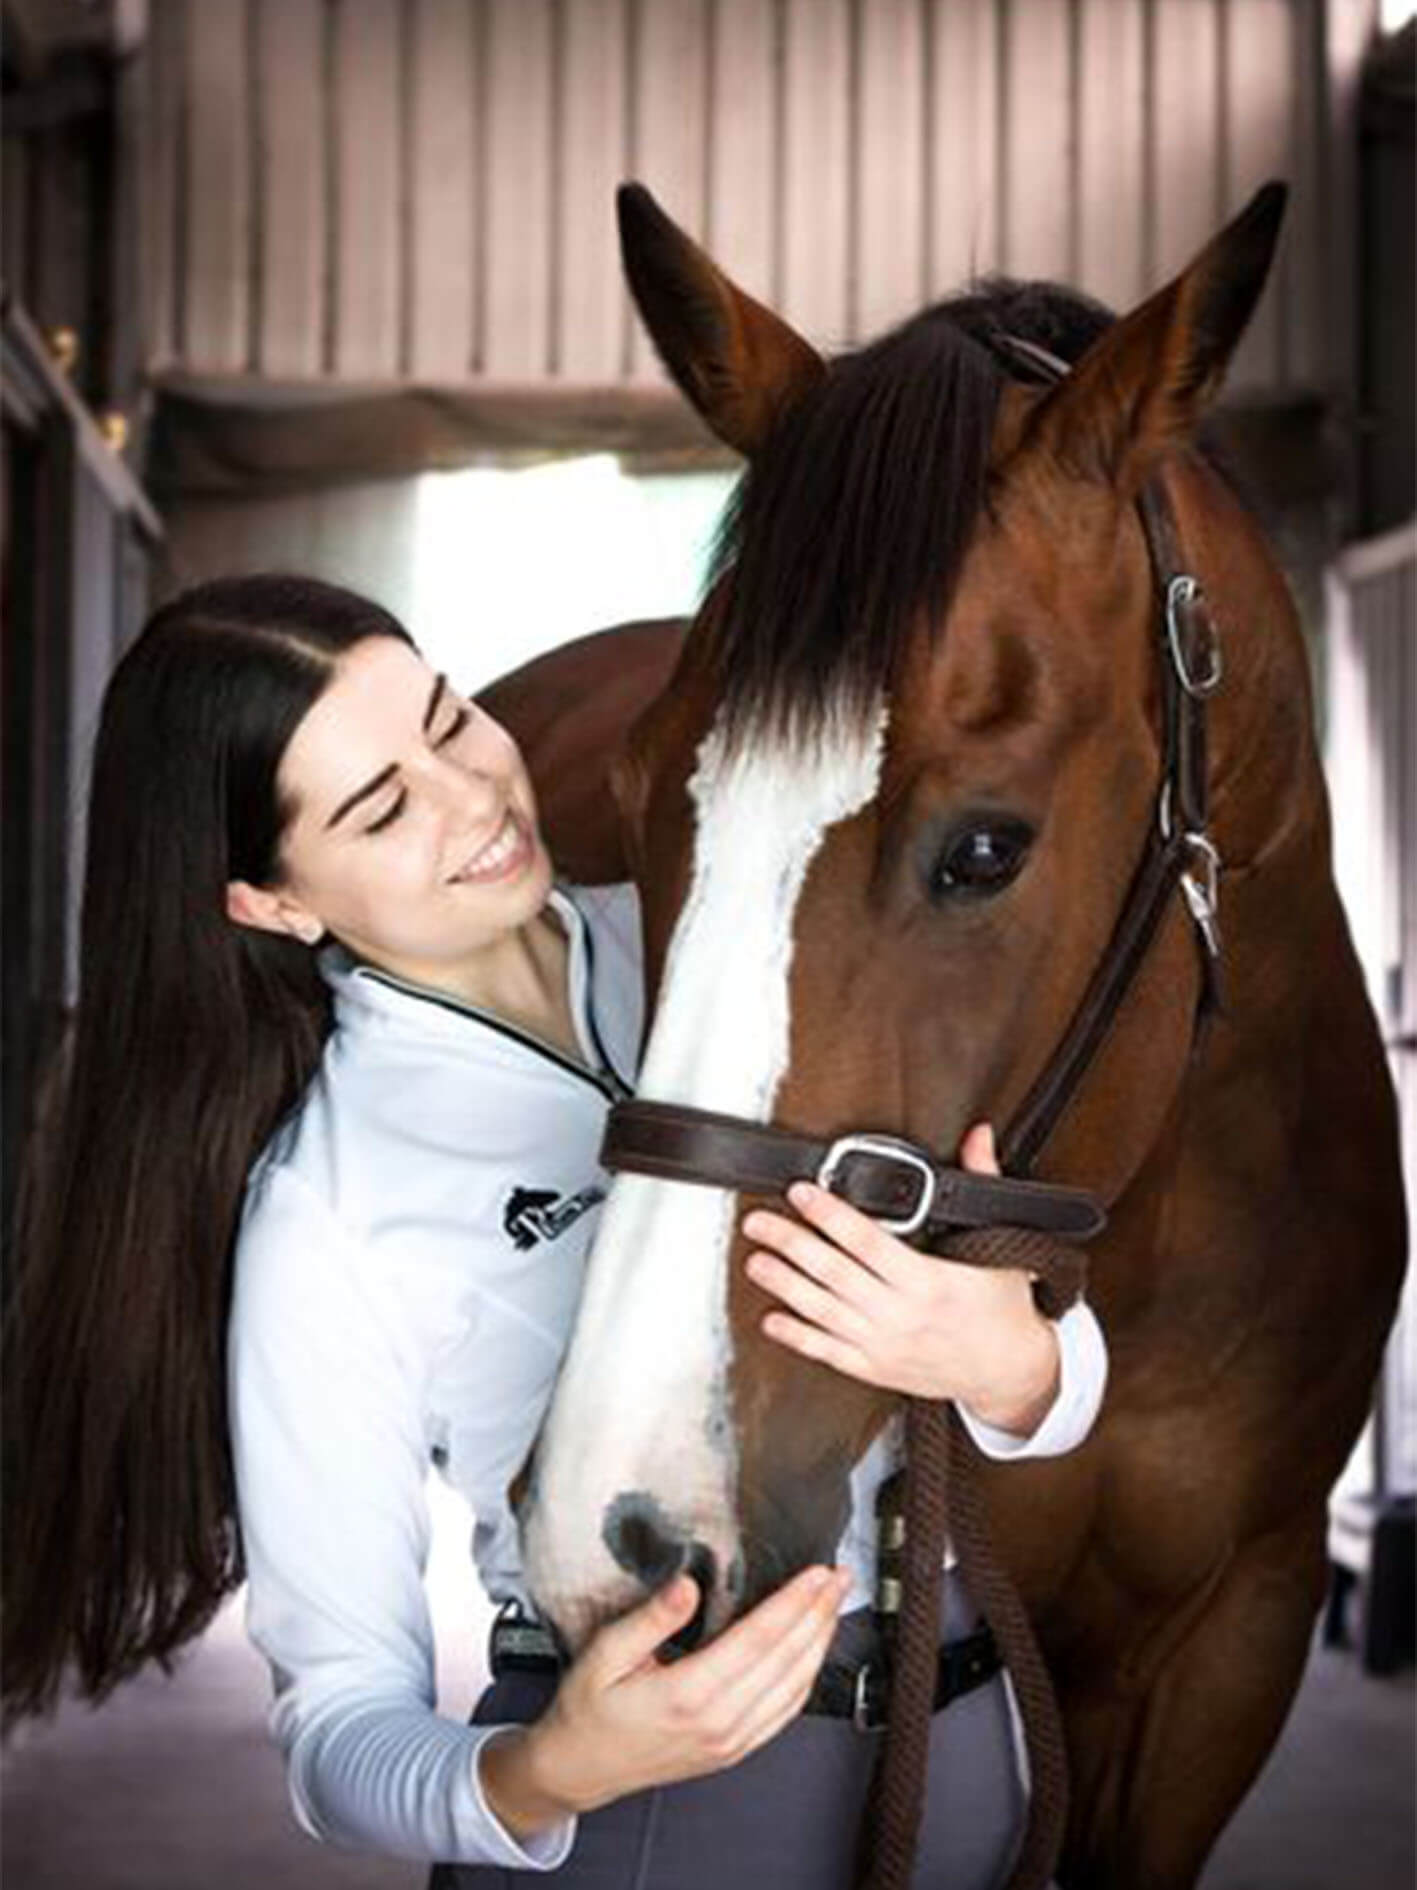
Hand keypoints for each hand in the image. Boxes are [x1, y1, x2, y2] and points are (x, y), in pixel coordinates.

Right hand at [480, 1564, 850, 1836]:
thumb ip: (651, 1619)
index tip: (817, 1573)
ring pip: (794, 1688)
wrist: (579, 1768)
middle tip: (839, 1578)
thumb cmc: (588, 1711)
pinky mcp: (732, 1750)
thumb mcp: (604, 1653)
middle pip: (786, 1660)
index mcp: (688, 1694)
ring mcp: (729, 1741)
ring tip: (834, 1606)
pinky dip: (806, 1680)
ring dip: (820, 1643)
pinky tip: (812, 1654)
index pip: (759, 1639)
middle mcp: (718, 1722)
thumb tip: (688, 1586)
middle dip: (819, 1613)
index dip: (794, 1602)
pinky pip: (783, 1714)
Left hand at [741, 1122, 1059, 1431]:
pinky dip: (796, 1335)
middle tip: (758, 1222)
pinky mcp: (875, 1369)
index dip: (828, 1214)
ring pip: (821, 1310)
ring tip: (755, 1261)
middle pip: (832, 1272)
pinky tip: (772, 1319)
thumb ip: (982, 1182)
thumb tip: (978, 1137)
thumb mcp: (998, 1241)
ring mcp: (884, 1344)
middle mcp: (900, 1313)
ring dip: (783, 1284)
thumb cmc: (1002, 1307)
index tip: (801, 1192)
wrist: (1010, 1371)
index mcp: (928, 1280)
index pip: (866, 1239)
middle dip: (789, 1243)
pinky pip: (827, 1352)